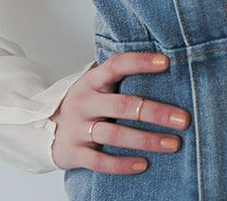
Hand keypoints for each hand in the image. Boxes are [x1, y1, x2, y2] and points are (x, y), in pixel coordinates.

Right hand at [49, 52, 190, 173]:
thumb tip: (162, 62)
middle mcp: (85, 102)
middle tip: (183, 119)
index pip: (117, 64)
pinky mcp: (74, 153)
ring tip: (173, 144)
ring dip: (146, 140)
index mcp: (93, 80)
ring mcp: (78, 128)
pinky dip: (123, 164)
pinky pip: (101, 162)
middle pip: (123, 105)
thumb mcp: (96, 83)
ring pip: (115, 135)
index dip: (141, 62)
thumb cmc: (84, 102)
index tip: (166, 63)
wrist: (43, 128)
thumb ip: (118, 75)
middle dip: (155, 112)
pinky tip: (144, 164)